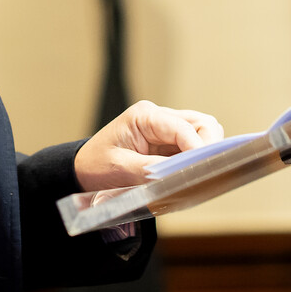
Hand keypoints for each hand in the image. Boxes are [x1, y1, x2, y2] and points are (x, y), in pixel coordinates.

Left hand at [74, 101, 224, 190]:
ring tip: (197, 175)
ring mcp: (166, 129)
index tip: (201, 169)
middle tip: (205, 172)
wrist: (83, 168)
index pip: (183, 127)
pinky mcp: (168, 143)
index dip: (197, 147)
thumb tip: (177, 174)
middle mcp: (159, 117)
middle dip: (208, 146)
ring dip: (204, 153)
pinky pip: (192, 146)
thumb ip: (149, 170)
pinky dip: (196, 159)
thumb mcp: (119, 169)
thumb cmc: (96, 165)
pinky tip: (191, 175)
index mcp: (145, 116)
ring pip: (202, 133)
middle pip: (201, 124)